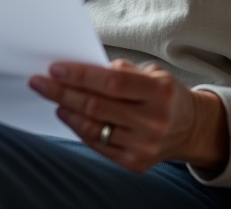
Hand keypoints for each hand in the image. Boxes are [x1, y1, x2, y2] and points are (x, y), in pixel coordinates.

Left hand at [29, 59, 228, 172]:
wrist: (190, 127)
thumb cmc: (165, 95)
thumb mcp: (152, 73)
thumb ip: (120, 70)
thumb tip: (81, 68)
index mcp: (159, 91)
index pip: (111, 82)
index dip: (80, 75)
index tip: (54, 69)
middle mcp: (154, 120)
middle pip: (97, 106)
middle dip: (62, 92)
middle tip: (39, 82)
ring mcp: (145, 144)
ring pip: (94, 127)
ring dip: (67, 111)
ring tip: (53, 99)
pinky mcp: (136, 162)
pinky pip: (98, 145)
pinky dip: (79, 129)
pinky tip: (68, 115)